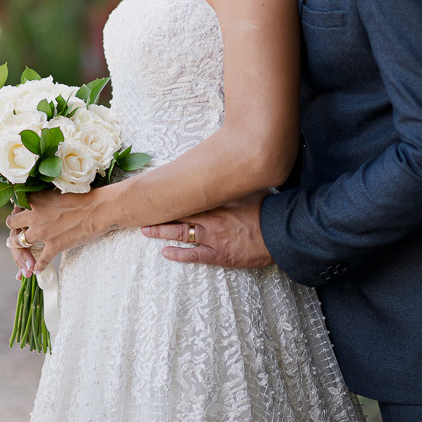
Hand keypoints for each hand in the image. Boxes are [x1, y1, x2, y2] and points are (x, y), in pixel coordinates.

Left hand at [5, 188, 102, 271]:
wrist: (98, 210)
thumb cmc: (83, 197)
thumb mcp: (59, 192)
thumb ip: (45, 198)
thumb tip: (39, 200)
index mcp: (36, 200)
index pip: (17, 204)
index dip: (18, 208)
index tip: (19, 211)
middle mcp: (35, 216)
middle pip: (12, 223)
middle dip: (13, 226)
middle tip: (15, 229)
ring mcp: (43, 233)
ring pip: (19, 242)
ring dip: (17, 246)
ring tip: (18, 246)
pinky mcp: (54, 247)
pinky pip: (40, 261)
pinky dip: (38, 266)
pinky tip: (36, 269)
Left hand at [141, 192, 273, 268]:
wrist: (279, 233)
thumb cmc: (266, 210)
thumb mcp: (249, 189)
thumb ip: (233, 182)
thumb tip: (225, 166)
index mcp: (217, 200)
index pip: (187, 196)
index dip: (171, 195)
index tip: (157, 192)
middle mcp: (211, 218)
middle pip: (179, 214)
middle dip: (160, 213)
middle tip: (142, 212)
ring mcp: (213, 238)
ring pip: (181, 233)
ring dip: (162, 232)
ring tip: (146, 230)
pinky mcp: (219, 255)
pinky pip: (193, 255)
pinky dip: (178, 254)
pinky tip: (165, 252)